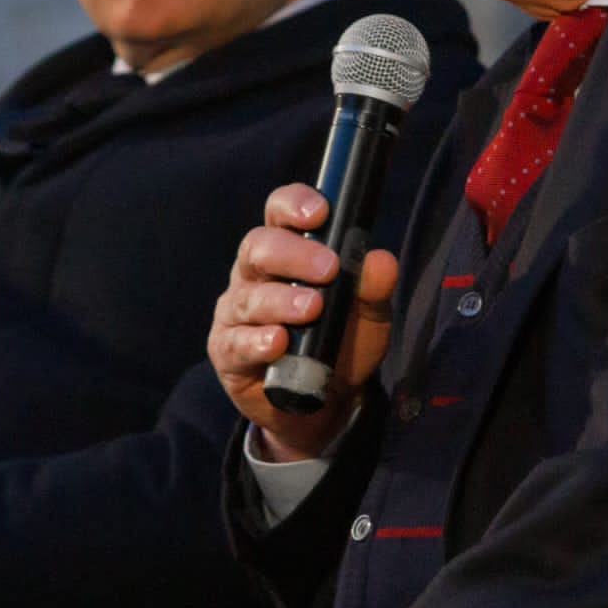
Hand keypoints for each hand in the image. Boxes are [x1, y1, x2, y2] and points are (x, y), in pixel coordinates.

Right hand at [210, 183, 399, 460]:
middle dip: (294, 254)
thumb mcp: (369, 314)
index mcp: (286, 251)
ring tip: (312, 308)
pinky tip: (278, 343)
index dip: (294, 205)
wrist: (326, 402)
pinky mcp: (227, 351)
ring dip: (281, 301)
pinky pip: (236, 342)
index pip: (279, 213)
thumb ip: (375, 287)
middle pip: (259, 247)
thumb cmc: (342, 341)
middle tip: (328, 269)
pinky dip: (258, 342)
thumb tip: (380, 261)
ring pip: (250, 297)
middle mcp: (255, 274)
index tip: (319, 213)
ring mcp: (237, 312)